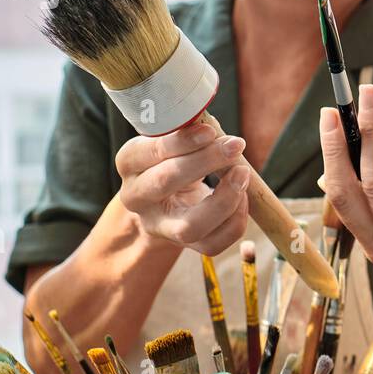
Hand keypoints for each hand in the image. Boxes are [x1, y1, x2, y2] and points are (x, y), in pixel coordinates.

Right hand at [116, 121, 250, 255]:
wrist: (167, 200)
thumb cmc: (173, 159)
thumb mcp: (172, 141)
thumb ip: (187, 132)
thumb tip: (214, 128)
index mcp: (130, 164)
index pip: (146, 153)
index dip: (179, 142)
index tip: (210, 131)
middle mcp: (137, 199)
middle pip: (164, 184)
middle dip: (204, 162)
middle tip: (234, 145)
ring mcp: (160, 227)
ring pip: (189, 226)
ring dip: (224, 199)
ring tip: (243, 174)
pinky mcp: (186, 245)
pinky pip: (214, 243)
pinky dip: (235, 219)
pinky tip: (243, 196)